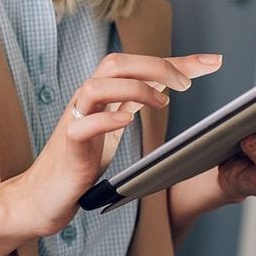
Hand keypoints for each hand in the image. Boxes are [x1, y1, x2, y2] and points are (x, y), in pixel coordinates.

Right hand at [8, 52, 223, 236]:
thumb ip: (136, 100)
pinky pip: (83, 125)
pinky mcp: (68, 145)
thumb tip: (168, 82)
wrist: (42, 194)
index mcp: (101, 93)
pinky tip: (127, 121)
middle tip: (186, 84)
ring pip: (96, 86)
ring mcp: (74, 120)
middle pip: (115, 63)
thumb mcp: (115, 123)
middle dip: (154, 66)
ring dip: (133, 88)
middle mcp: (86, 99)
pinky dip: (106, 119)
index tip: (212, 61)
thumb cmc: (80, 158)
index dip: (176, 61)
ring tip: (161, 101)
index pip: (138, 64)